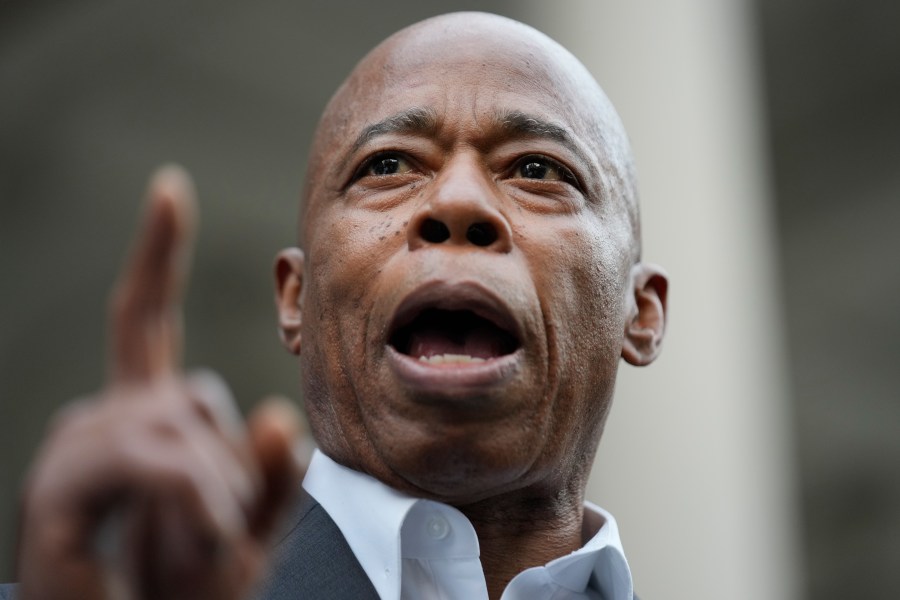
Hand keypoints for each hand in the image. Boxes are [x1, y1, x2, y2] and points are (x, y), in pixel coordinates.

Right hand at [16, 166, 302, 599]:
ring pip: (174, 428)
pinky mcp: (55, 499)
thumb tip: (274, 414)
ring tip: (200, 545)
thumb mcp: (250, 527)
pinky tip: (196, 537)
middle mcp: (99, 421)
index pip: (146, 319)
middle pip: (191, 394)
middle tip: (219, 534)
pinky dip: (191, 503)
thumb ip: (271, 476)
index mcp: (145, 418)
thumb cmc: (188, 587)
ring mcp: (71, 456)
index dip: (159, 254)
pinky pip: (147, 463)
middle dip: (226, 469)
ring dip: (211, 494)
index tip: (170, 188)